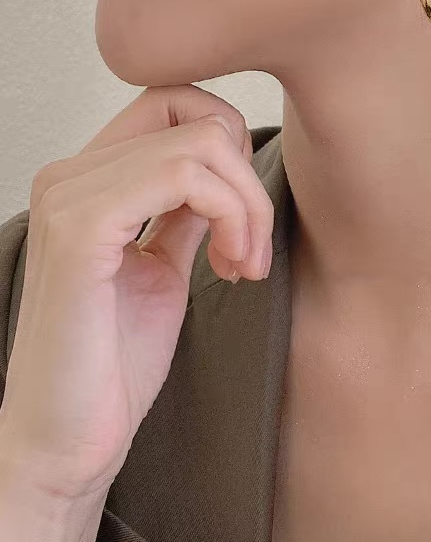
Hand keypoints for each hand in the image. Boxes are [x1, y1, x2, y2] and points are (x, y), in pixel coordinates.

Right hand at [0, 84, 274, 499]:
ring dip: (247, 206)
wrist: (70, 441)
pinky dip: (230, 215)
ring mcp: (70, 197)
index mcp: (88, 179)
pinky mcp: (80, 230)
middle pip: (198, 118)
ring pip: (202, 144)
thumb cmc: (114, 360)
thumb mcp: (164, 264)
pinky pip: (183, 177)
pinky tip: (230, 267)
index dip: (228, 142)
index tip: (242, 213)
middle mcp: (71, 175)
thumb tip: (226, 168)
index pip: (172, 100)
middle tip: (251, 249)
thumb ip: (186, 210)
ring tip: (242, 265)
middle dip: (248, 181)